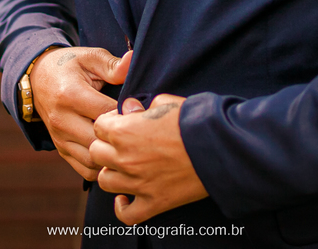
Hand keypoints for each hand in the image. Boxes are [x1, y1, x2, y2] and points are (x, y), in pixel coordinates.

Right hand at [30, 46, 131, 180]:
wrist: (38, 78)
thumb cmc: (69, 65)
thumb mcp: (90, 57)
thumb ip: (112, 65)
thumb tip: (132, 60)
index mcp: (70, 95)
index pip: (107, 114)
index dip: (127, 113)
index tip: (140, 109)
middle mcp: (62, 120)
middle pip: (100, 141)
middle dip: (121, 138)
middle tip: (138, 130)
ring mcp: (60, 138)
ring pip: (93, 161)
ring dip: (112, 155)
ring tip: (127, 142)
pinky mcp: (61, 150)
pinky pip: (85, 170)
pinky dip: (102, 166)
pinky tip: (113, 152)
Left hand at [90, 94, 208, 223]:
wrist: (221, 147)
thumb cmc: (195, 120)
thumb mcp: (166, 102)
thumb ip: (141, 106)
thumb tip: (129, 108)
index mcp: (124, 131)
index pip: (98, 126)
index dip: (109, 122)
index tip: (122, 122)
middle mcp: (125, 159)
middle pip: (96, 152)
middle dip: (107, 145)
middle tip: (123, 142)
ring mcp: (138, 184)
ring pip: (105, 181)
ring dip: (113, 172)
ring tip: (126, 166)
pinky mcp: (154, 203)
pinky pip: (126, 214)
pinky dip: (123, 207)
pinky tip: (127, 197)